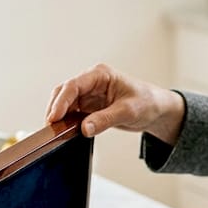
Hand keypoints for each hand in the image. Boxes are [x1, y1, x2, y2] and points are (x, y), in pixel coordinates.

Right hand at [45, 63, 185, 142]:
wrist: (157, 109)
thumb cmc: (147, 103)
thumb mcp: (128, 112)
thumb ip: (105, 120)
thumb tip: (84, 128)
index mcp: (100, 75)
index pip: (73, 85)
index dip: (61, 102)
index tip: (54, 118)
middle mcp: (91, 81)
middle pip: (64, 92)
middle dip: (55, 109)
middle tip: (51, 128)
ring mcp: (89, 93)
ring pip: (65, 103)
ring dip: (59, 116)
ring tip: (55, 132)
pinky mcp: (89, 105)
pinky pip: (72, 112)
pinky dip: (66, 121)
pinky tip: (64, 131)